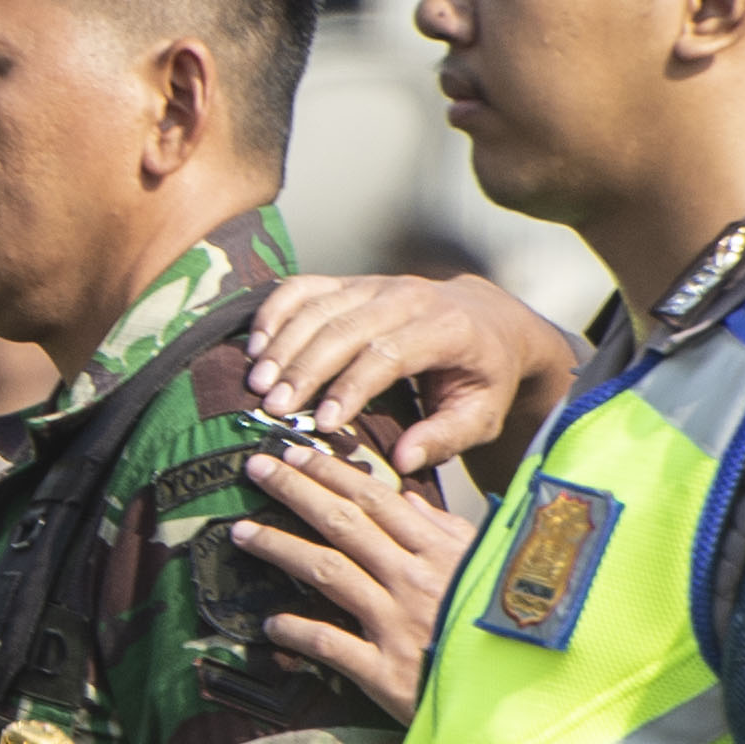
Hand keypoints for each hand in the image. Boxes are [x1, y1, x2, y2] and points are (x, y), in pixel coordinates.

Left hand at [235, 448, 479, 723]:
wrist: (518, 696)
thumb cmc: (500, 629)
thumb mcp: (487, 569)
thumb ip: (447, 532)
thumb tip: (409, 500)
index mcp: (439, 551)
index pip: (376, 499)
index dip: (331, 472)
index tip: (294, 452)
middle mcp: (413, 580)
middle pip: (344, 524)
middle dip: (296, 491)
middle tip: (256, 468)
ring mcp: (396, 624)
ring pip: (328, 572)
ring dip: (281, 547)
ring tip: (243, 532)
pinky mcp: (384, 672)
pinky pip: (330, 643)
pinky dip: (296, 630)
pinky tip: (269, 622)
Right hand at [244, 271, 579, 479]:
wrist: (489, 318)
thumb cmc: (484, 376)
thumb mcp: (481, 415)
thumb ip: (445, 437)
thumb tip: (403, 461)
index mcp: (447, 328)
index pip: (388, 354)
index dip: (352, 387)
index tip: (322, 423)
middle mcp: (409, 297)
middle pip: (345, 328)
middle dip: (305, 368)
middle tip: (272, 406)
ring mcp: (377, 284)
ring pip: (319, 306)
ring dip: (283, 344)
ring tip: (257, 384)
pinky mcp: (353, 282)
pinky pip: (306, 287)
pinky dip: (275, 310)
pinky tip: (255, 345)